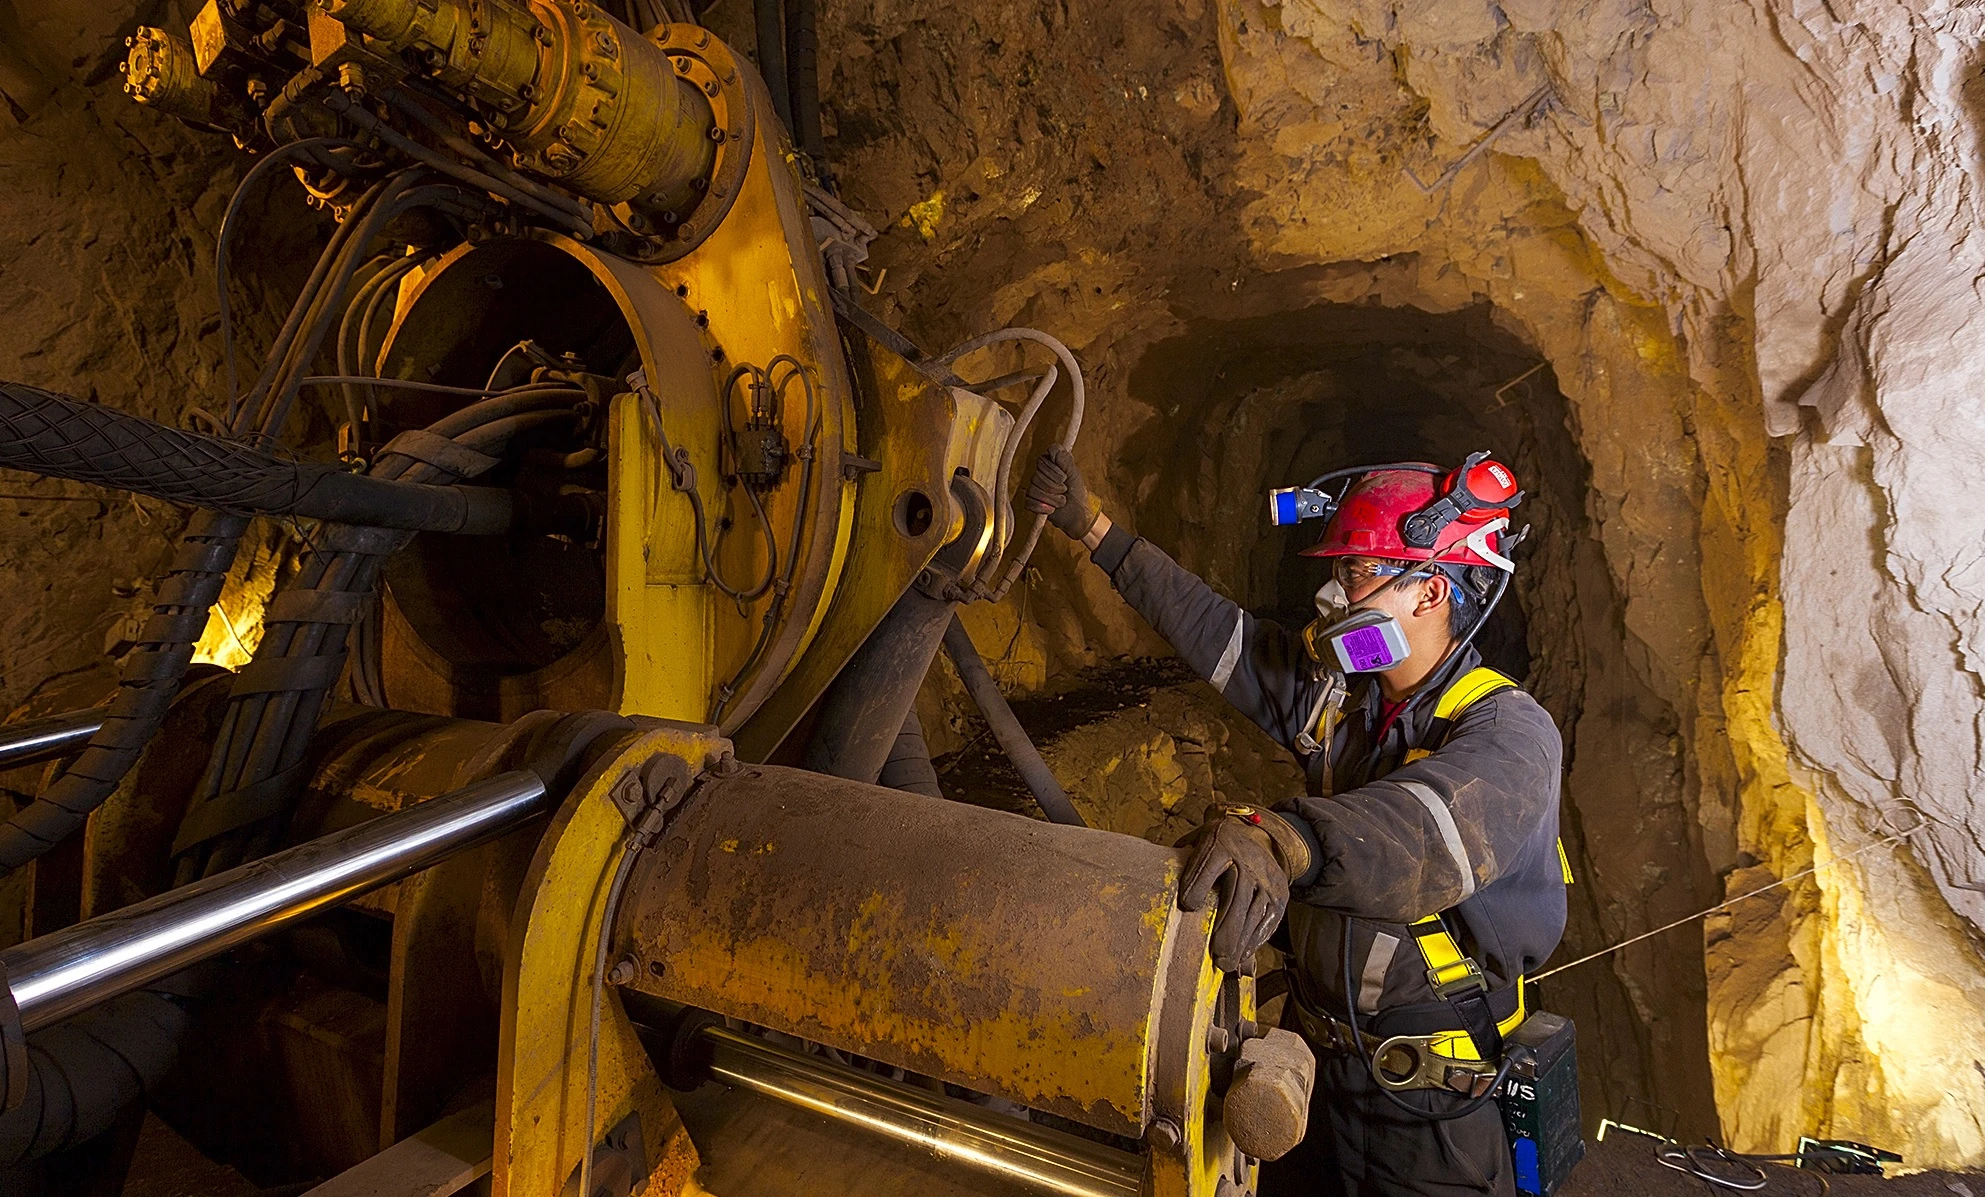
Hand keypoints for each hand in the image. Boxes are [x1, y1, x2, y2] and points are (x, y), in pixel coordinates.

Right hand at [1025, 444, 1100, 539]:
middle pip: (1036, 476)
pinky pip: (1029, 502)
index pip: (1041, 461)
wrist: (1079, 514)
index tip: (1065, 477)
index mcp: (1049, 464)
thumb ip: (1064, 459)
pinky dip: (1043, 507)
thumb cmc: (1078, 492)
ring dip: (1052, 499)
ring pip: (1033, 490)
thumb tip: (1053, 448)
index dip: (1054, 471)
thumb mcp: (1075, 473)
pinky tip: (1052, 509)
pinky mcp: (1032, 502)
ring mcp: (1034, 488)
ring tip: (1061, 501)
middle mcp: (1040, 474)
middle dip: (1054, 487)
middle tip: (1065, 490)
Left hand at [1177, 816, 1290, 974]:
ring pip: (1254, 912)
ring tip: (1226, 963)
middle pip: (1237, 896)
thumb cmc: (1218, 848)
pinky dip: (1256, 940)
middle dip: (1226, 928)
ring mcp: (1267, 879)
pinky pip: (1269, 920)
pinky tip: (1243, 954)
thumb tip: (1159, 890)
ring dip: (1240, 942)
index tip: (1188, 905)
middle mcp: (1247, 860)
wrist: (1260, 838)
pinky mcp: (1280, 895)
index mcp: (1220, 843)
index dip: (1198, 885)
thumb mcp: (1198, 843)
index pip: (1208, 864)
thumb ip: (1181, 863)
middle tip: (1216, 955)